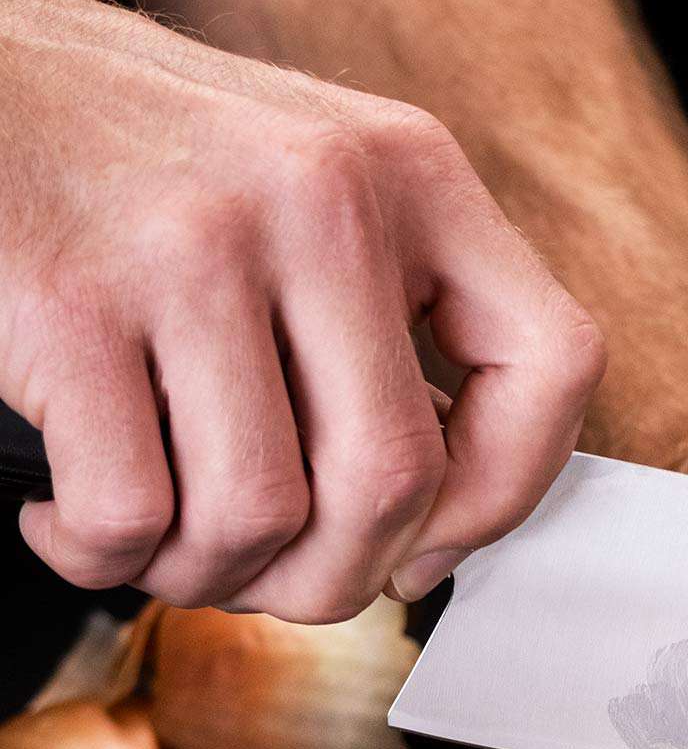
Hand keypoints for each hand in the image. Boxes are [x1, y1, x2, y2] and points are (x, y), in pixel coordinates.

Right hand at [0, 0, 604, 620]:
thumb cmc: (157, 169)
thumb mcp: (321, 191)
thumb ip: (399, 324)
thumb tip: (445, 520)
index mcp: (415, 174)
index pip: (557, 364)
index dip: (508, 490)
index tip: (436, 539)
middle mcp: (324, 198)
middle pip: (397, 480)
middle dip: (336, 578)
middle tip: (281, 579)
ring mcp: (196, 244)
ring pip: (260, 517)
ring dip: (210, 575)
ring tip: (168, 540)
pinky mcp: (70, 301)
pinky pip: (131, 515)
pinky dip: (101, 556)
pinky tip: (71, 517)